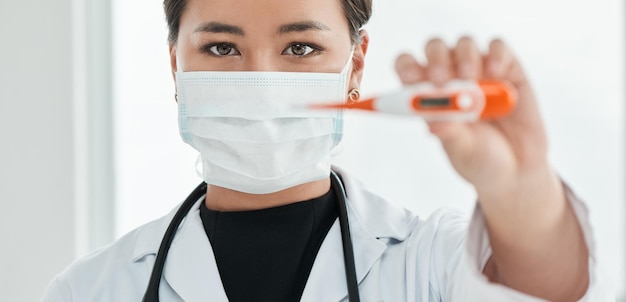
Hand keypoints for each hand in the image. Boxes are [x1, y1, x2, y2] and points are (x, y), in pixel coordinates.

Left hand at [395, 37, 549, 198]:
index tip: (412, 79)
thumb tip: (432, 119)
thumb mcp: (461, 149)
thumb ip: (448, 132)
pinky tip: (495, 73)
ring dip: (464, 57)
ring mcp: (479, 70)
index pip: (409, 68)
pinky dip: (495, 55)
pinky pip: (498, 48)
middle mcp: (451, 78)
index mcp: (429, 95)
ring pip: (465, 44)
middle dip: (436, 59)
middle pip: (435, 49)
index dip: (407, 68)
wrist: (517, 168)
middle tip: (441, 78)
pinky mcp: (508, 68)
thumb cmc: (480, 157)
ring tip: (472, 79)